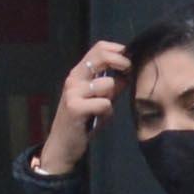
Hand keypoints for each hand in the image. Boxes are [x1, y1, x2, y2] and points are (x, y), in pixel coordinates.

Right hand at [35, 39, 127, 177]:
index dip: (118, 50)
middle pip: (102, 55)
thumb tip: (129, 73)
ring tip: (105, 108)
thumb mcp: (98, 99)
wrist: (63, 146)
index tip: (129, 61)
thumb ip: (112, 85)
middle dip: (122, 62)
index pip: (99, 48)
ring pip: (107, 83)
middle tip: (129, 73)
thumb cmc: (82, 122)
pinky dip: (107, 113)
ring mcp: (73, 92)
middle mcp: (74, 78)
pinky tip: (99, 119)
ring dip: (112, 97)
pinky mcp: (75, 107)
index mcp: (79, 73)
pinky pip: (104, 103)